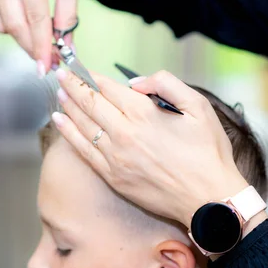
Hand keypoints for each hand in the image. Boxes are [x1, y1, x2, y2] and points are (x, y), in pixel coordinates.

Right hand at [0, 0, 76, 75]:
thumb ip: (67, 14)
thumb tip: (67, 47)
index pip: (36, 20)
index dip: (42, 47)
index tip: (46, 67)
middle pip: (16, 27)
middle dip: (33, 49)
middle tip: (49, 61)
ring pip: (5, 27)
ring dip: (24, 42)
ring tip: (42, 45)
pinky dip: (13, 30)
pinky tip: (29, 29)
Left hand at [52, 68, 257, 228]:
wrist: (208, 199)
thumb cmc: (208, 153)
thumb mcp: (199, 107)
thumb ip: (167, 84)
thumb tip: (136, 82)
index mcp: (144, 114)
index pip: (108, 89)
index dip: (92, 76)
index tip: (80, 68)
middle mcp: (124, 134)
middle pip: (91, 104)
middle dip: (73, 86)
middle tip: (61, 74)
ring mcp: (115, 158)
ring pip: (83, 126)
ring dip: (68, 107)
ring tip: (59, 93)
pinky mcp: (113, 177)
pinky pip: (84, 151)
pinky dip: (69, 134)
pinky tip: (60, 123)